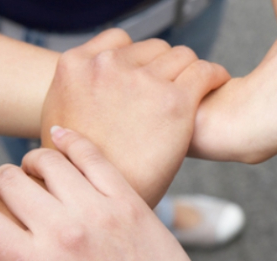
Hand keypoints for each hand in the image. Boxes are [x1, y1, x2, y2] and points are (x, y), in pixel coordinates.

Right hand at [0, 129, 196, 260]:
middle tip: (10, 190)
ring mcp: (97, 212)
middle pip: (9, 182)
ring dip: (33, 162)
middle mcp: (62, 233)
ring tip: (36, 170)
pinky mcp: (127, 200)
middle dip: (1, 182)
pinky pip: (91, 155)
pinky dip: (69, 141)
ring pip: (48, 161)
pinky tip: (60, 138)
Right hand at [41, 29, 229, 204]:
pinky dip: (214, 75)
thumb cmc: (80, 176)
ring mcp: (141, 81)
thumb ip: (77, 98)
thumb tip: (92, 95)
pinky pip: (204, 72)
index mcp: (74, 66)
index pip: (120, 41)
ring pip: (181, 56)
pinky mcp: (174, 101)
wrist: (100, 203)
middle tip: (176, 89)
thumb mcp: (60, 126)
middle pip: (153, 49)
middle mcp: (107, 66)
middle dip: (165, 67)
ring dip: (189, 71)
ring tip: (199, 87)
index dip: (138, 60)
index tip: (151, 76)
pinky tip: (217, 84)